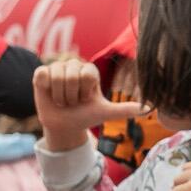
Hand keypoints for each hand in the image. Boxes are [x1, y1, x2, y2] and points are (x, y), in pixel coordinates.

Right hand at [33, 59, 148, 150]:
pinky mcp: (41, 72)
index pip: (87, 75)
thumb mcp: (105, 112)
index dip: (85, 92)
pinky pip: (42, 75)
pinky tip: (49, 93)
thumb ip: (124, 109)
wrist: (64, 125)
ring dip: (59, 95)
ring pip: (56, 76)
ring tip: (62, 100)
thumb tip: (149, 108)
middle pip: (72, 75)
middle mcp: (74, 65)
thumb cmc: (85, 116)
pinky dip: (46, 88)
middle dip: (72, 95)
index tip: (86, 99)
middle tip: (72, 102)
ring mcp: (57, 67)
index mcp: (90, 71)